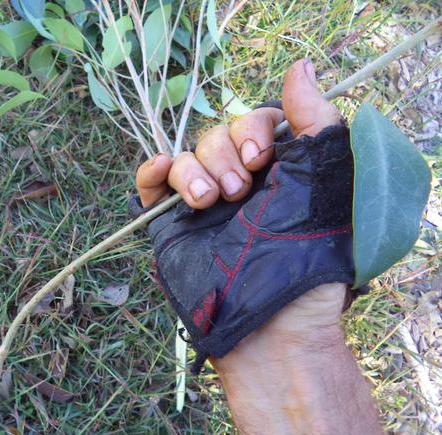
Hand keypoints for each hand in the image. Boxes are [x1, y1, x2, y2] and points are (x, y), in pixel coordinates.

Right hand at [134, 59, 351, 369]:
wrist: (265, 324)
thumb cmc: (303, 258)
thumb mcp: (326, 181)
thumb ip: (318, 121)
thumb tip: (298, 68)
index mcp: (281, 171)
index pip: (255, 121)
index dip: (253, 129)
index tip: (262, 161)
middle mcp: (241, 184)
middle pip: (216, 134)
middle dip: (223, 154)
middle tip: (238, 194)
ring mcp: (203, 203)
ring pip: (184, 155)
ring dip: (193, 169)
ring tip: (208, 202)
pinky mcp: (171, 224)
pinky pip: (151, 182)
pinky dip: (154, 170)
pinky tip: (162, 173)